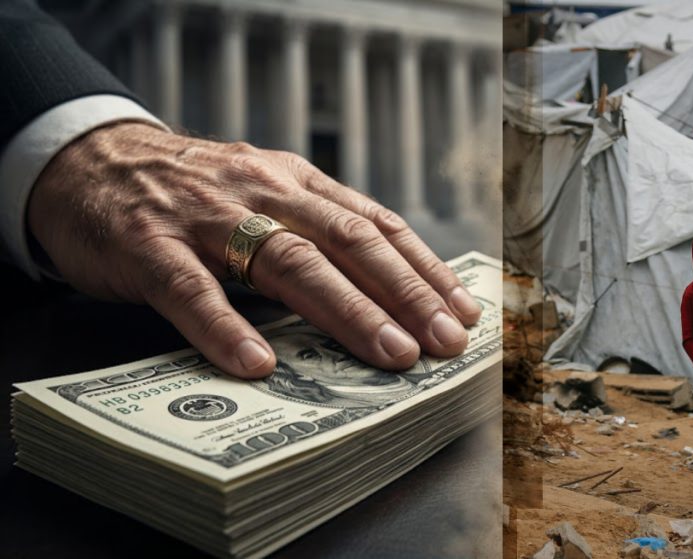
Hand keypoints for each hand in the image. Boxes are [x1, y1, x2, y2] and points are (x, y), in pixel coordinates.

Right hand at [28, 122, 481, 377]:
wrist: (90, 161)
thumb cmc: (192, 193)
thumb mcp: (265, 195)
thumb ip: (313, 233)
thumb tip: (382, 293)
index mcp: (296, 183)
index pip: (374, 225)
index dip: (422, 268)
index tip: (462, 311)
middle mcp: (263, 192)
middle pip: (347, 242)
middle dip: (404, 293)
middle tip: (444, 340)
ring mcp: (206, 216)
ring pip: (288, 262)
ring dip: (346, 311)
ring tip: (388, 354)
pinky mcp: (148, 244)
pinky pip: (190, 288)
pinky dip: (225, 326)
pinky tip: (256, 364)